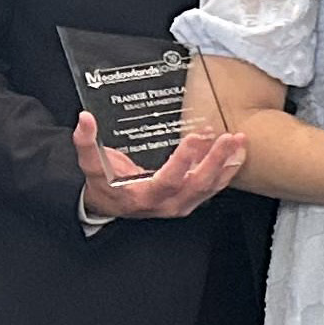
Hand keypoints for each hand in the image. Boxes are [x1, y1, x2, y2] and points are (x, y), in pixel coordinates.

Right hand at [74, 111, 246, 220]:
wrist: (111, 205)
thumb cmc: (105, 185)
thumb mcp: (92, 166)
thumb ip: (86, 143)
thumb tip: (84, 119)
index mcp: (143, 197)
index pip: (168, 181)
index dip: (183, 161)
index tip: (195, 138)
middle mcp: (167, 204)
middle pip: (197, 185)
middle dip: (215, 161)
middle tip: (227, 138)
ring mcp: (181, 203)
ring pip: (210, 187)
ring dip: (227, 164)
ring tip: (239, 141)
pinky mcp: (191, 198)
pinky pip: (213, 186)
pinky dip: (228, 168)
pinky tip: (237, 151)